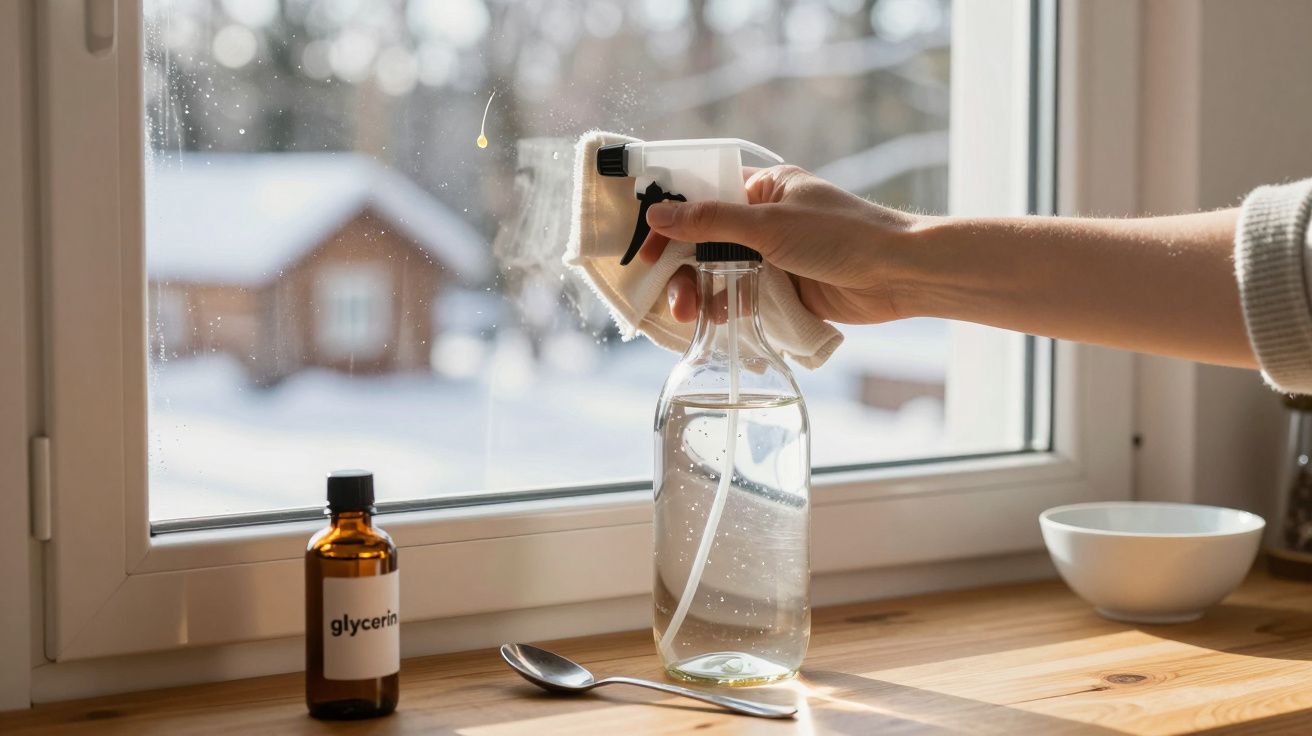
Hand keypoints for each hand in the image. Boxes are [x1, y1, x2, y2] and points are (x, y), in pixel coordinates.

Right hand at [637, 165, 928, 323]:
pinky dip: (725, 308)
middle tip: (669, 292)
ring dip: (701, 291)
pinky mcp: (785, 290)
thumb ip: (712, 222)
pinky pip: (742, 297)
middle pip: (706, 241)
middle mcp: (766, 220)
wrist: (898, 275)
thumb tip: (659, 214)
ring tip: (689, 314)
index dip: (671, 218)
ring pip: (721, 273)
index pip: (704, 196)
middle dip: (683, 267)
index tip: (646, 245)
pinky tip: (713, 320)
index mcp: (765, 188)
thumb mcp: (770, 225)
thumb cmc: (843, 235)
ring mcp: (775, 257)